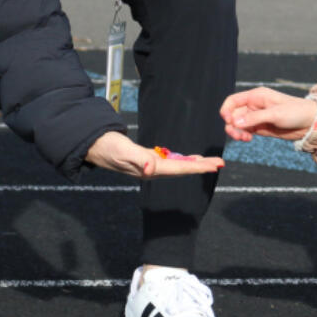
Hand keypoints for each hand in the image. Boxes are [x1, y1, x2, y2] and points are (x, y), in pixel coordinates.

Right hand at [85, 131, 223, 178]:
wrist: (94, 145)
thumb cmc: (107, 147)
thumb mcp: (122, 151)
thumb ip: (137, 159)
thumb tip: (151, 167)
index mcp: (150, 169)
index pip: (179, 169)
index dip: (198, 168)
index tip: (214, 166)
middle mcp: (153, 170)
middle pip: (183, 169)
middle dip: (202, 166)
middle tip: (221, 163)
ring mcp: (150, 165)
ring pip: (178, 165)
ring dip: (194, 164)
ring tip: (210, 162)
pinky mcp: (147, 158)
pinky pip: (170, 160)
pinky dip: (182, 159)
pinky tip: (189, 158)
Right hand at [220, 87, 316, 142]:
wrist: (310, 123)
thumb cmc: (296, 112)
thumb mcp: (275, 114)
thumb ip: (255, 118)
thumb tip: (235, 122)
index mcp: (256, 96)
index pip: (233, 101)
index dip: (226, 110)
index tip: (228, 121)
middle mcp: (254, 105)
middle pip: (233, 114)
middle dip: (232, 125)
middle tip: (238, 135)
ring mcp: (256, 117)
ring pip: (238, 124)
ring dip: (236, 132)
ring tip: (244, 138)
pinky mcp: (261, 127)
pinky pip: (245, 131)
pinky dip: (243, 135)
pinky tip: (248, 139)